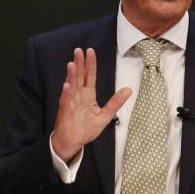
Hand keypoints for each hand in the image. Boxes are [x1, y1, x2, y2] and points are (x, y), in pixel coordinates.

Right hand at [53, 48, 131, 162]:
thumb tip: (129, 90)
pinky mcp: (65, 113)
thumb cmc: (86, 129)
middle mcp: (78, 96)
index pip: (89, 76)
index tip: (90, 51)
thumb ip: (116, 102)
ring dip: (71, 75)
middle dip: (79, 63)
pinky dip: (66, 94)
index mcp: (88, 95)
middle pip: (79, 77)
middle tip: (78, 51)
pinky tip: (67, 86)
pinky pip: (66, 102)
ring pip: (71, 86)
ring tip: (72, 64)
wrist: (74, 142)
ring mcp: (71, 103)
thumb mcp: (105, 115)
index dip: (90, 64)